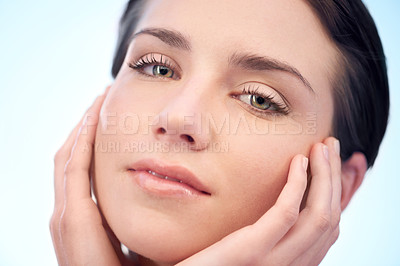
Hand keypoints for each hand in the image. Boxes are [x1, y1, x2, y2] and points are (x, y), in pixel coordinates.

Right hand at [50, 90, 127, 264]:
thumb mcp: (138, 238)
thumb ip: (142, 217)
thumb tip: (164, 192)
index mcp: (85, 217)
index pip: (85, 167)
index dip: (94, 139)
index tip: (113, 115)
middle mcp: (70, 213)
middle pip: (73, 156)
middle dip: (86, 126)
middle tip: (104, 98)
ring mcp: (66, 215)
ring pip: (70, 157)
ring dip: (83, 127)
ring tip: (100, 100)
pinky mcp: (71, 219)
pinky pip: (74, 169)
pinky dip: (81, 142)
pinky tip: (94, 119)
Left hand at [177, 138, 341, 265]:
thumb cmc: (215, 264)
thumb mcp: (251, 249)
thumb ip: (270, 236)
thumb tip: (285, 208)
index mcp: (293, 264)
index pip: (329, 229)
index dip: (338, 193)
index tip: (332, 165)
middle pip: (330, 218)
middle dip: (335, 178)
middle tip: (331, 145)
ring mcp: (275, 262)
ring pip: (318, 214)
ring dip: (325, 175)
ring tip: (321, 146)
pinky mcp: (252, 250)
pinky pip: (286, 212)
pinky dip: (297, 183)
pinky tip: (298, 161)